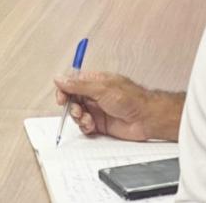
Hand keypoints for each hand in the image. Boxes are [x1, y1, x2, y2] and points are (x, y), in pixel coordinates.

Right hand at [54, 71, 182, 141]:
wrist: (145, 118)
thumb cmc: (130, 98)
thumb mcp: (101, 88)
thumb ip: (78, 85)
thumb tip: (60, 78)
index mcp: (94, 81)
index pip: (72, 83)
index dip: (64, 90)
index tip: (62, 98)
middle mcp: (94, 95)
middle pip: (72, 99)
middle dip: (71, 106)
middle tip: (78, 111)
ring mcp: (96, 109)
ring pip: (77, 114)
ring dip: (79, 117)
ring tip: (88, 119)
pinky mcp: (100, 124)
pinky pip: (85, 126)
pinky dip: (85, 127)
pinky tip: (91, 126)